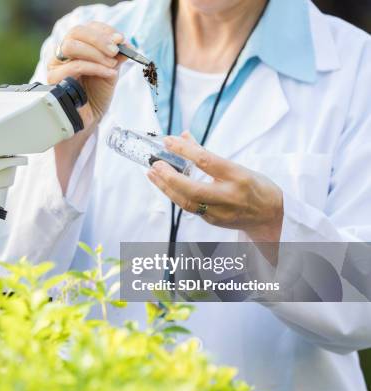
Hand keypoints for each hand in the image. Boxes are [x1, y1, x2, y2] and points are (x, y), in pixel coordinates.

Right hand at [47, 21, 126, 130]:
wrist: (90, 117)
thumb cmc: (97, 95)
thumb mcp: (111, 70)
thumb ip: (116, 56)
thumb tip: (125, 43)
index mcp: (75, 47)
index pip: (86, 28)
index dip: (104, 31)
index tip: (120, 39)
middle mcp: (62, 53)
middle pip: (75, 32)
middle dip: (99, 39)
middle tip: (115, 50)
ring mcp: (56, 65)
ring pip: (71, 46)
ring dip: (95, 53)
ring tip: (112, 64)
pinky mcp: (54, 80)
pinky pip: (74, 67)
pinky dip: (95, 67)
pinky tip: (108, 73)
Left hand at [147, 132, 283, 241]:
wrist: (270, 216)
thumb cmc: (254, 187)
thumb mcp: (237, 166)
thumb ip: (207, 153)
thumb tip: (183, 136)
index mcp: (237, 176)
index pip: (206, 161)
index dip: (184, 150)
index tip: (168, 141)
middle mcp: (228, 196)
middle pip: (193, 189)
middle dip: (170, 177)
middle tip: (156, 164)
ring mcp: (220, 212)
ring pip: (186, 202)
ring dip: (166, 187)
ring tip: (152, 173)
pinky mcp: (212, 221)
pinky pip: (189, 208)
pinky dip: (175, 195)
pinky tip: (164, 185)